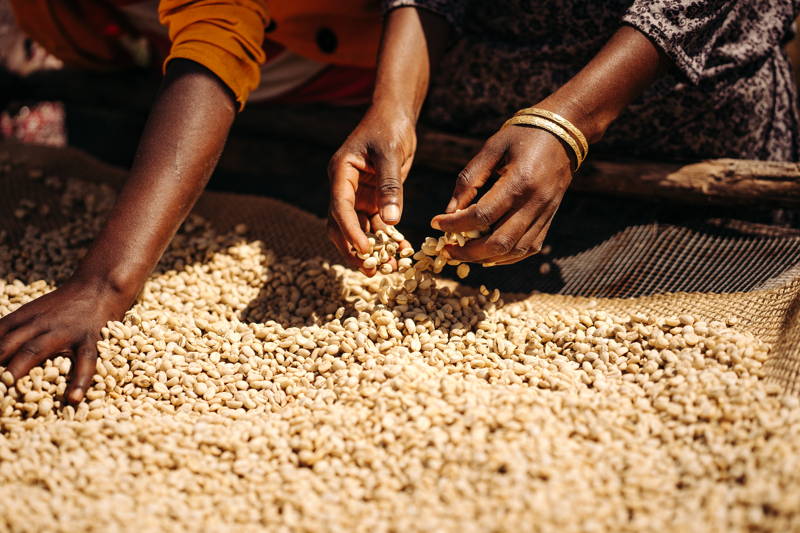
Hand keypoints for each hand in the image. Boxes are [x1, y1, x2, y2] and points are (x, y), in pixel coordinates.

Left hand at [0, 278, 129, 403]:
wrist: (101, 285)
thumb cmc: (66, 303)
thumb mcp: (34, 311)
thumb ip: (13, 329)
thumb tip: (0, 348)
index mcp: (23, 318)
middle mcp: (39, 324)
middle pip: (7, 344)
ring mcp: (64, 332)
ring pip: (36, 350)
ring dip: (18, 367)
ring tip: (8, 385)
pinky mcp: (89, 339)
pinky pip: (84, 361)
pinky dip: (80, 380)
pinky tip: (73, 398)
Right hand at [327, 105, 414, 274]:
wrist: (396, 116)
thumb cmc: (390, 127)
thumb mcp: (391, 154)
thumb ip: (391, 186)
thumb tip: (391, 221)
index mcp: (341, 173)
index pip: (340, 207)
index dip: (350, 231)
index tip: (364, 250)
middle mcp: (345, 187)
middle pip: (341, 225)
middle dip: (354, 249)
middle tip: (370, 270)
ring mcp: (358, 195)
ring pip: (358, 230)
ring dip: (371, 250)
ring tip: (387, 269)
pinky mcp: (373, 200)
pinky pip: (376, 225)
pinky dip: (386, 240)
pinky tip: (400, 252)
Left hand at [431, 124, 573, 264]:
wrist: (564, 132)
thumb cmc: (522, 135)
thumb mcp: (492, 147)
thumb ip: (469, 179)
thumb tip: (449, 210)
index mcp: (519, 181)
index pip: (482, 215)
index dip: (455, 224)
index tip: (436, 223)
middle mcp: (535, 202)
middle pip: (499, 242)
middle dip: (468, 252)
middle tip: (447, 250)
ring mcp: (544, 214)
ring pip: (514, 251)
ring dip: (485, 258)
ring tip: (463, 254)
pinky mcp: (549, 219)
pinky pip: (528, 249)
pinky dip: (505, 257)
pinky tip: (487, 254)